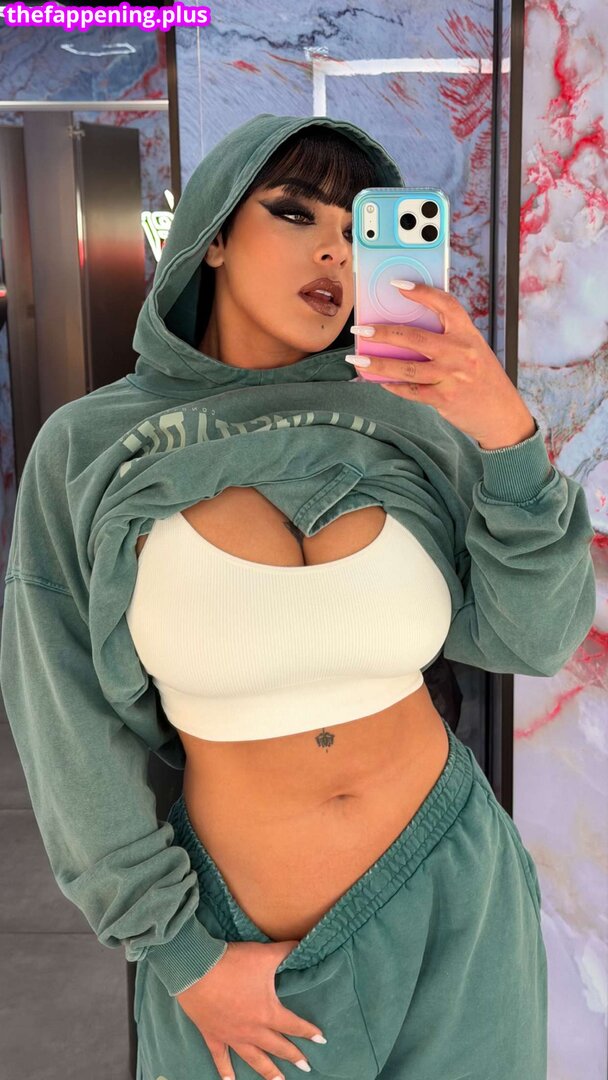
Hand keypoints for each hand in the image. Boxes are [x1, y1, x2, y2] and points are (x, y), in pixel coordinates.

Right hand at [175, 938, 325, 1079]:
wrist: (197, 970)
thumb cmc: (233, 963)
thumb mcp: (265, 954)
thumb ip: (286, 950)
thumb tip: (303, 943)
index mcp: (268, 1012)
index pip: (294, 1025)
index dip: (309, 1032)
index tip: (321, 1040)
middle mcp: (252, 1030)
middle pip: (277, 1047)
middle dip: (293, 1057)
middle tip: (306, 1067)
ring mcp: (232, 1036)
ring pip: (254, 1058)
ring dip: (268, 1071)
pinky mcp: (213, 1035)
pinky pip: (221, 1057)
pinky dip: (225, 1070)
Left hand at [349, 281, 536, 448]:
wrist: (502, 414)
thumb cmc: (482, 379)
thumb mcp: (472, 351)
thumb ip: (447, 340)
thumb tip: (404, 335)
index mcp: (468, 334)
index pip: (445, 304)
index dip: (422, 292)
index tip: (398, 285)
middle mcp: (461, 352)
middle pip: (414, 337)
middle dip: (382, 332)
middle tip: (360, 330)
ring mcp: (452, 376)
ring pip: (406, 368)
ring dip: (377, 364)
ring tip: (357, 361)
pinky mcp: (444, 399)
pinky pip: (411, 391)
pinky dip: (393, 386)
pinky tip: (379, 382)